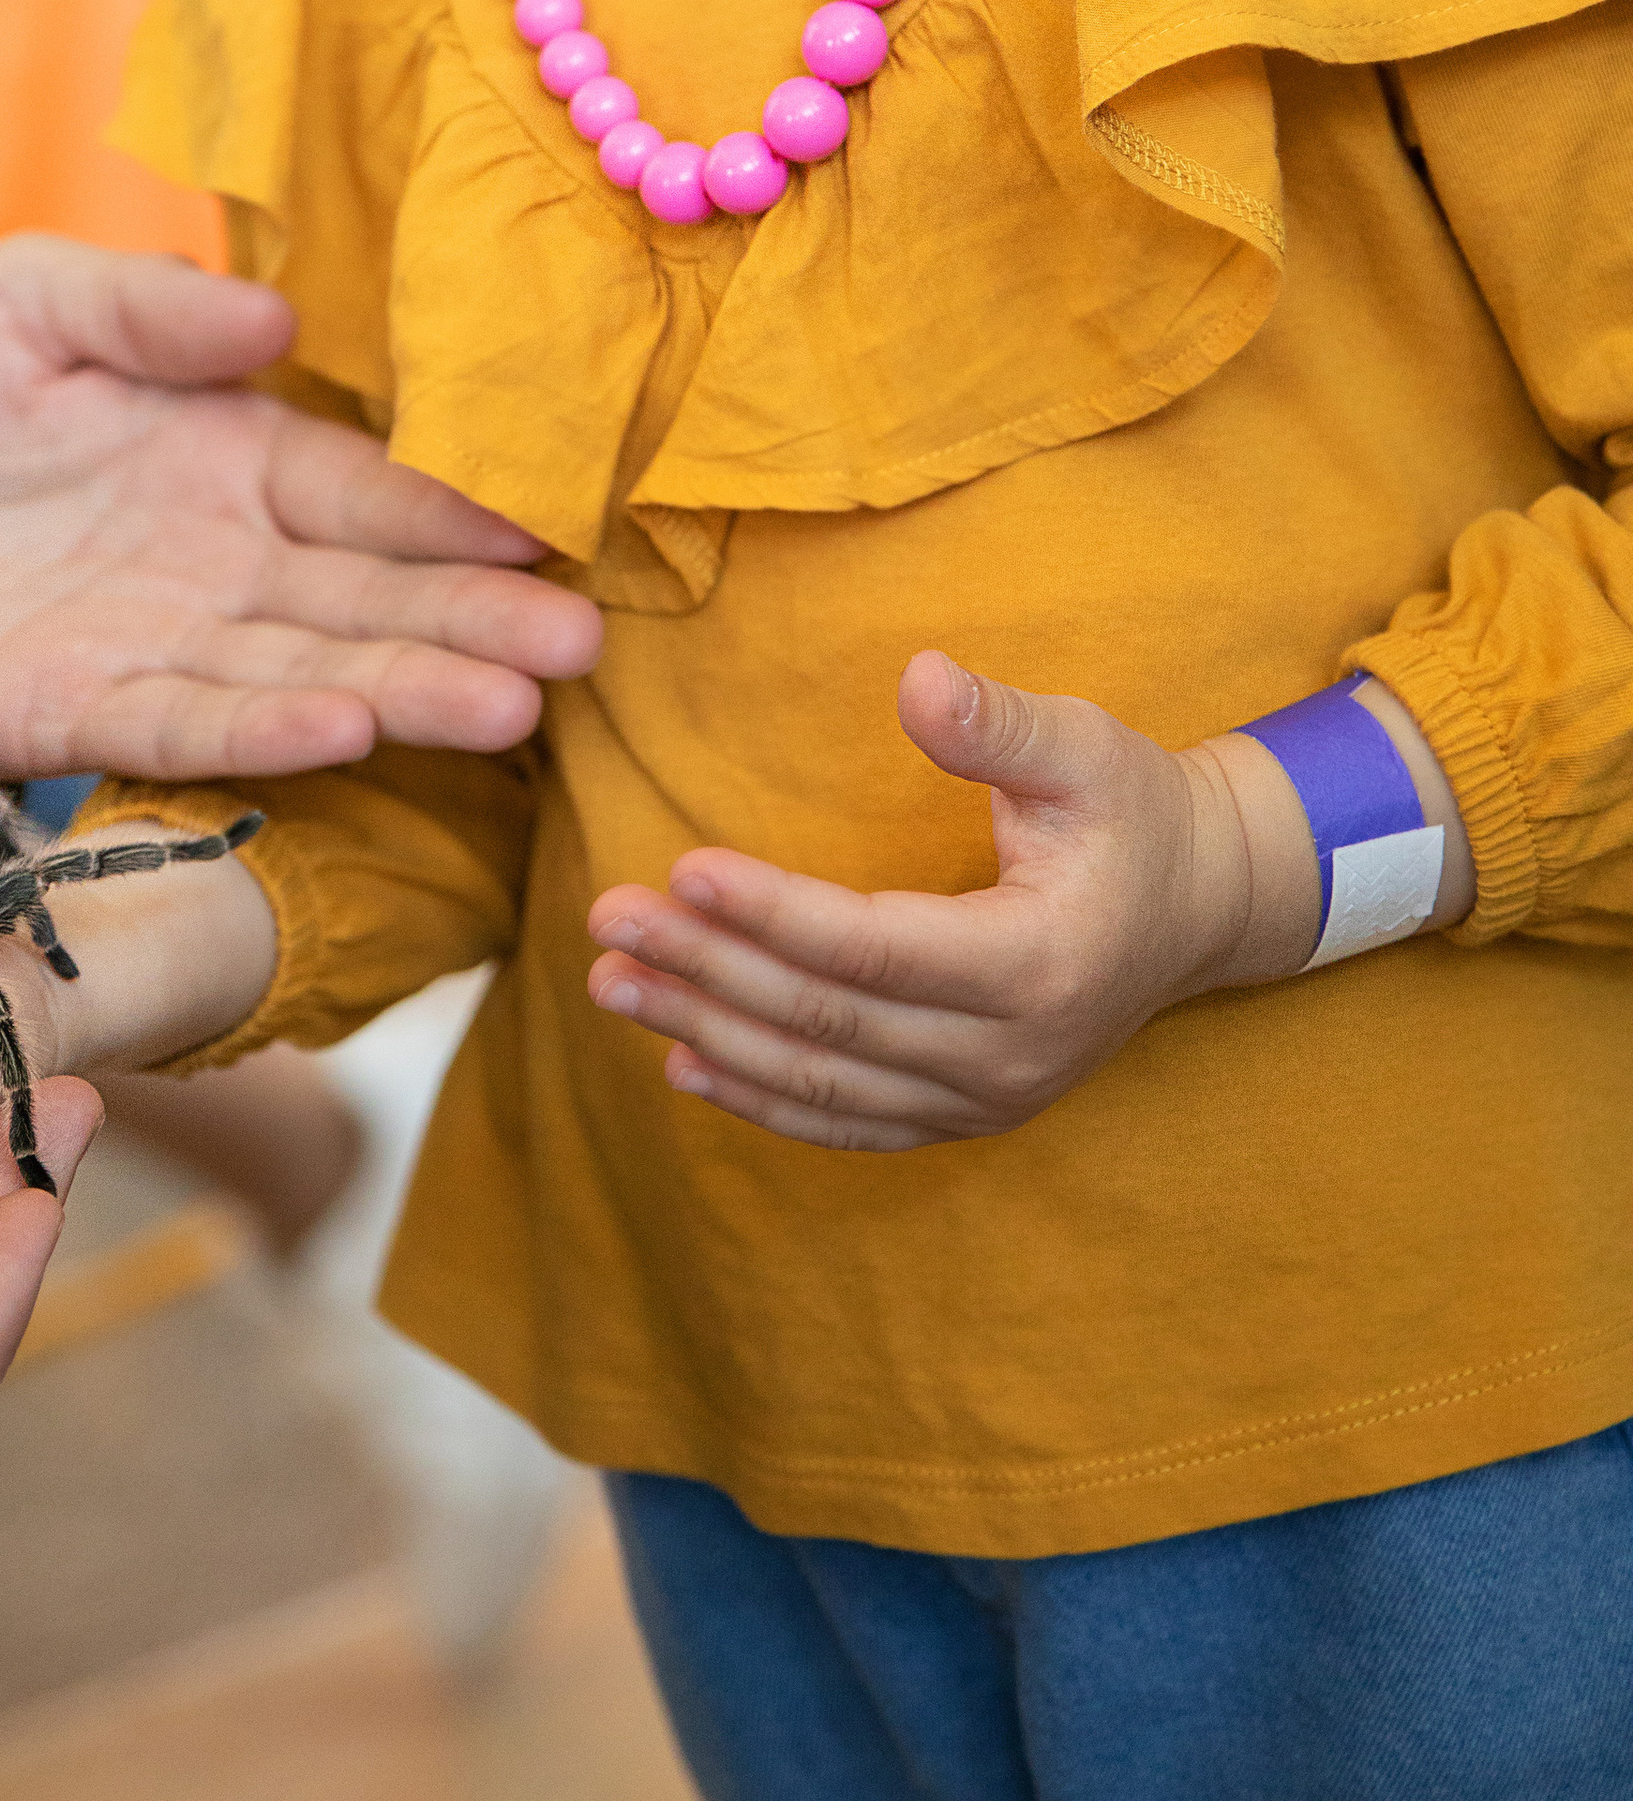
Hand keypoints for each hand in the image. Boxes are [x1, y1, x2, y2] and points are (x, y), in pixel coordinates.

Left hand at [0, 233, 600, 785]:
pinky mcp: (75, 717)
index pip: (363, 481)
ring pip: (308, 666)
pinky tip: (354, 725)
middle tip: (587, 641)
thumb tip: (277, 317)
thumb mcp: (16, 302)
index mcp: (223, 452)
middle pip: (367, 589)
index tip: (557, 522)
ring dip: (411, 686)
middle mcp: (216, 560)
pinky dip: (271, 727)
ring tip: (515, 701)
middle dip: (477, 615)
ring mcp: (156, 645)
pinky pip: (188, 721)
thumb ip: (140, 305)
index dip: (457, 504)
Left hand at [587, 652, 1471, 1153]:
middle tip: (606, 915)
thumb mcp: (1083, 749)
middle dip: (706, 969)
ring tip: (609, 980)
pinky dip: (757, 1099)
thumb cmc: (1130, 810)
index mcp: (1038, 963)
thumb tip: (917, 677)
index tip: (682, 868)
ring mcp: (985, 1099)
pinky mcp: (964, 1114)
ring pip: (820, 1082)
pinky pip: (845, 1123)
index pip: (874, 951)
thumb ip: (998, 723)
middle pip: (827, 1023)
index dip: (773, 915)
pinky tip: (678, 1059)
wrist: (1195, 904)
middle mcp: (1009, 1055)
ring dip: (706, 1032)